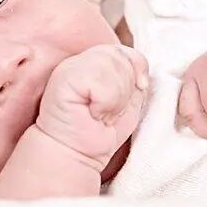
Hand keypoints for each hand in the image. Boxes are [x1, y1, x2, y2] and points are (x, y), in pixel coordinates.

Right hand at [35, 44, 149, 170]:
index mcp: (92, 61)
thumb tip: (142, 74)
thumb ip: (133, 78)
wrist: (72, 156)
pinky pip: (102, 84)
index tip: (132, 94)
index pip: (124, 50)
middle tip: (107, 111)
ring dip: (115, 99)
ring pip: (113, 66)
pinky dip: (105, 104)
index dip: (136, 69)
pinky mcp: (64, 78)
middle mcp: (79, 60)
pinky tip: (92, 115)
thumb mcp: (125, 101)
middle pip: (120, 56)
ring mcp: (70, 67)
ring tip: (99, 114)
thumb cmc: (96, 133)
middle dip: (124, 89)